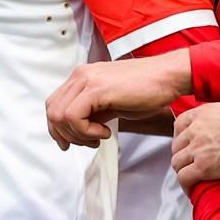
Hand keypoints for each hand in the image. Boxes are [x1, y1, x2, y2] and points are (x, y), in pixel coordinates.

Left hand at [45, 51, 189, 149]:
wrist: (167, 77)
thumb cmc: (146, 90)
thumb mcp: (111, 103)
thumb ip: (91, 113)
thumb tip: (77, 131)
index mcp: (82, 77)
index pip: (54, 105)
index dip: (58, 129)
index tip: (70, 143)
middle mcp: (80, 76)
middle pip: (52, 111)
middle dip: (66, 135)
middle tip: (89, 141)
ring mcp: (86, 80)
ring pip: (59, 115)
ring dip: (78, 134)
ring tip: (99, 136)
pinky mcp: (96, 88)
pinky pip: (74, 116)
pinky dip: (86, 131)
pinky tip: (105, 131)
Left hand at [171, 103, 219, 186]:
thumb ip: (215, 118)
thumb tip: (217, 128)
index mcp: (200, 114)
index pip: (178, 126)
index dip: (181, 138)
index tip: (187, 146)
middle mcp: (194, 130)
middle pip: (177, 147)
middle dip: (182, 156)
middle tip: (191, 164)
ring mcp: (197, 149)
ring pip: (177, 163)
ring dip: (183, 171)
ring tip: (192, 178)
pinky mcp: (203, 167)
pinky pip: (184, 178)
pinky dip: (186, 186)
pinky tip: (192, 190)